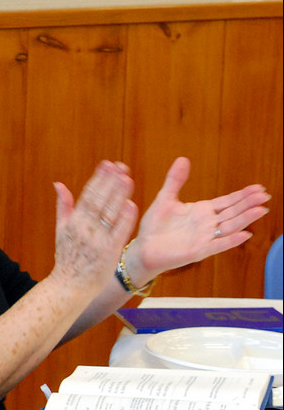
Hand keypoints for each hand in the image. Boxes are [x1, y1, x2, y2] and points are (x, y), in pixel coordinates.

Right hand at [50, 160, 137, 293]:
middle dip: (110, 182)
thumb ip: (63, 206)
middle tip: (121, 166)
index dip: (98, 179)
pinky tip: (131, 204)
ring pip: (109, 213)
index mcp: (73, 222)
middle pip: (99, 201)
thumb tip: (59, 184)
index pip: (87, 195)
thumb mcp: (60, 230)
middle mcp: (84, 229)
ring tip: (128, 178)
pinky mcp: (109, 252)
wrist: (69, 286)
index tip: (107, 165)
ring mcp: (97, 240)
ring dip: (119, 195)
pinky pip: (118, 232)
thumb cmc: (67, 258)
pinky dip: (124, 219)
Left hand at [126, 157, 269, 281]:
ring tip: (261, 209)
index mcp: (202, 211)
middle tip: (265, 195)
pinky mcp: (198, 251)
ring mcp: (205, 238)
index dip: (242, 195)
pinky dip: (231, 240)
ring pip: (230, 227)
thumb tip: (183, 158)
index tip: (258, 187)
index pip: (227, 201)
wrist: (144, 248)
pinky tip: (244, 234)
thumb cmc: (155, 226)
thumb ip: (175, 180)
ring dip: (245, 219)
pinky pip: (218, 245)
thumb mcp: (165, 198)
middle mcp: (207, 224)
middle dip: (249, 204)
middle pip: (233, 212)